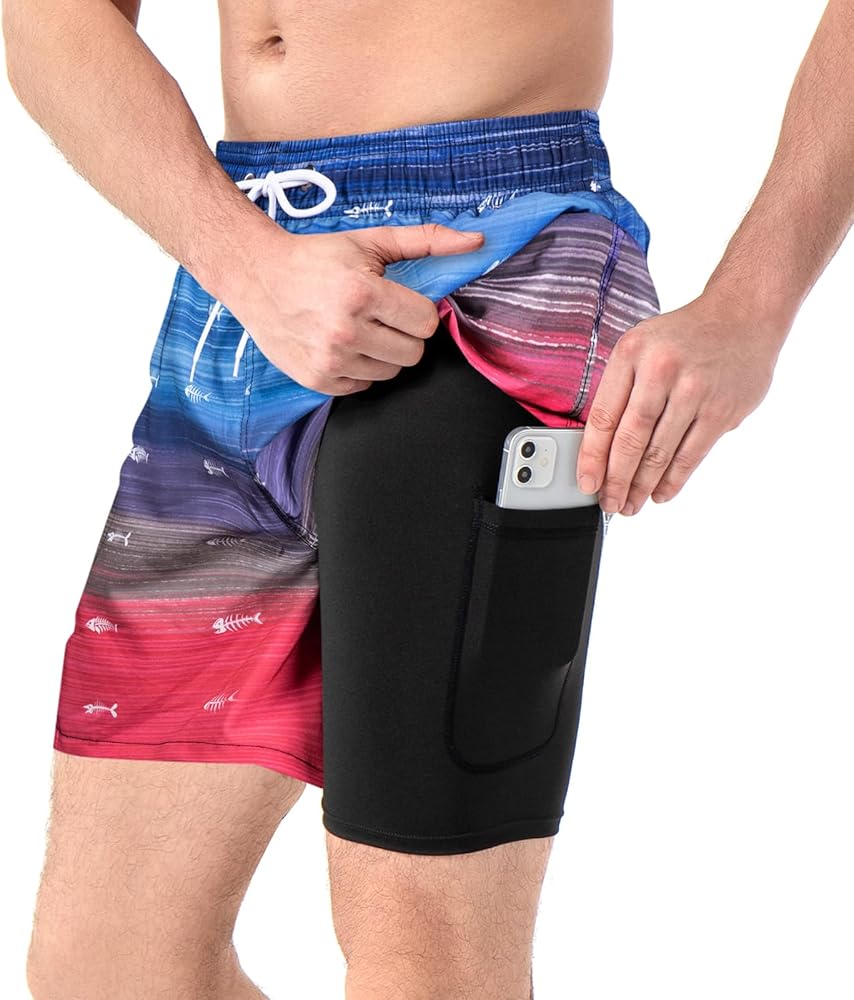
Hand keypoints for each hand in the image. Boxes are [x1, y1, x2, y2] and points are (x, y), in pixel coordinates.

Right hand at [225, 222, 484, 394]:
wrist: (256, 276)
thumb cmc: (315, 257)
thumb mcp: (370, 242)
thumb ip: (426, 241)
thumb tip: (476, 243)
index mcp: (361, 293)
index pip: (425, 323)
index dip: (417, 311)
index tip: (398, 301)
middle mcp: (345, 331)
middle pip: (413, 353)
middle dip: (404, 333)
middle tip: (379, 315)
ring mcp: (330, 360)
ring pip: (392, 372)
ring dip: (383, 352)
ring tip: (359, 328)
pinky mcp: (318, 380)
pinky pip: (365, 385)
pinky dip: (360, 368)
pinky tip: (341, 345)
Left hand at [575, 292, 782, 515]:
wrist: (744, 314)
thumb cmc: (684, 336)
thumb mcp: (641, 346)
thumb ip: (621, 388)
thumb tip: (600, 445)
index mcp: (632, 353)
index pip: (603, 417)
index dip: (592, 457)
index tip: (586, 482)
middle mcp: (662, 370)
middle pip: (631, 440)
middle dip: (616, 480)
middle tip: (609, 503)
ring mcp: (695, 391)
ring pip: (660, 453)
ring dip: (642, 487)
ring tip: (631, 505)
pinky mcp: (723, 409)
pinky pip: (692, 455)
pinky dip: (673, 480)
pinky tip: (660, 494)